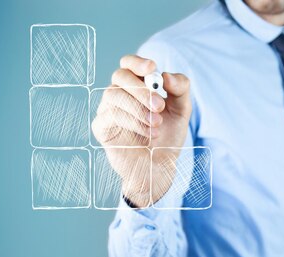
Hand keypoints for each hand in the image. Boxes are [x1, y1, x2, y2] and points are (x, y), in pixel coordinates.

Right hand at [91, 55, 191, 206]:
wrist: (159, 167)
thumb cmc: (168, 136)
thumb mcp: (182, 110)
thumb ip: (180, 88)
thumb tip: (166, 75)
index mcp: (137, 85)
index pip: (129, 64)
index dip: (137, 62)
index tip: (151, 69)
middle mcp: (119, 94)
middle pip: (120, 76)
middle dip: (141, 90)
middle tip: (159, 106)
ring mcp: (108, 109)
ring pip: (113, 95)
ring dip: (138, 109)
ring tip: (157, 125)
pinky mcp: (102, 127)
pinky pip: (109, 116)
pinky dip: (131, 123)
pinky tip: (148, 134)